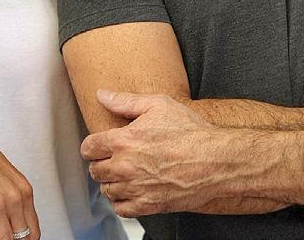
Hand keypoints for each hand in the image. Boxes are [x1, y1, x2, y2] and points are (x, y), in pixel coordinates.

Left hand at [81, 89, 285, 216]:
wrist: (215, 161)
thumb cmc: (191, 132)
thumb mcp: (159, 104)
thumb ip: (126, 101)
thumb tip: (102, 95)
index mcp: (124, 140)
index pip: (88, 148)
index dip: (92, 146)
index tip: (99, 146)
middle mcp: (125, 166)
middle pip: (95, 170)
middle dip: (102, 163)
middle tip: (114, 158)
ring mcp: (135, 188)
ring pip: (106, 190)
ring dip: (112, 182)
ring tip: (125, 174)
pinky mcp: (147, 205)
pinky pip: (121, 209)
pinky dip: (122, 201)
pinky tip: (132, 190)